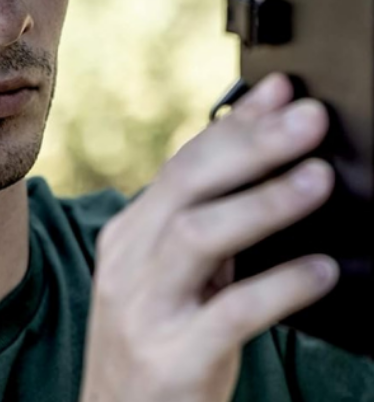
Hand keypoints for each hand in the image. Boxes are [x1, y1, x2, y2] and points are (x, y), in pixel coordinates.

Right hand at [79, 72, 338, 401]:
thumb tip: (266, 164)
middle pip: (188, 184)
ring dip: (264, 202)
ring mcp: (145, 309)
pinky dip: (279, 286)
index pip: (184, 164)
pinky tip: (323, 270)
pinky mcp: (172, 359)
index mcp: (129, 236)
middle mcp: (128, 262)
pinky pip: (230, 314)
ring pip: (199, 234)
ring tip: (319, 180)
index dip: (236, 124)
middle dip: (252, 145)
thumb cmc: (160, 353)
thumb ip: (212, 228)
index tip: (283, 93)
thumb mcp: (177, 283)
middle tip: (310, 120)